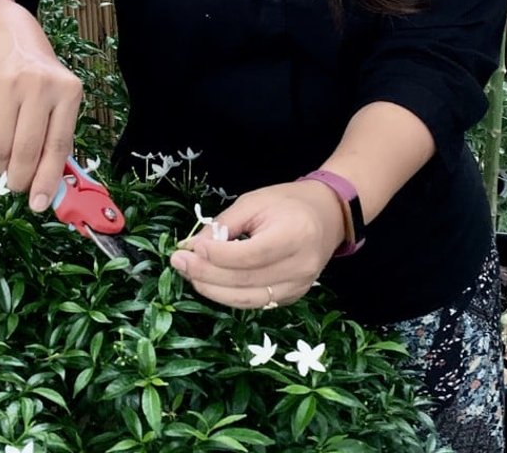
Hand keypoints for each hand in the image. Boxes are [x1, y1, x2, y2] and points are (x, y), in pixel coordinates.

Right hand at [0, 25, 82, 210]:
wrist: (10, 39)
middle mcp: (39, 85)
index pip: (57, 146)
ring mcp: (7, 84)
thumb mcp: (59, 102)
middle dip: (17, 179)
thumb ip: (55, 141)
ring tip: (1, 161)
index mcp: (68, 92)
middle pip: (24, 151)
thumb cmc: (40, 82)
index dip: (47, 181)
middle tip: (14, 185)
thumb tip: (47, 192)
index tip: (38, 205)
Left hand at [168, 181, 345, 309]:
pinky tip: (210, 283)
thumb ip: (224, 225)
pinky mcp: (293, 297)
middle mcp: (300, 267)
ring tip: (189, 274)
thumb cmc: (288, 202)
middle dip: (206, 274)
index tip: (190, 248)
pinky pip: (256, 302)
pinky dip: (229, 295)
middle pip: (245, 281)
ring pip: (247, 300)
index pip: (249, 255)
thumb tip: (193, 246)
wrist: (327, 215)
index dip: (216, 256)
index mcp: (294, 235)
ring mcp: (299, 287)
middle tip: (178, 262)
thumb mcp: (254, 202)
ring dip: (213, 290)